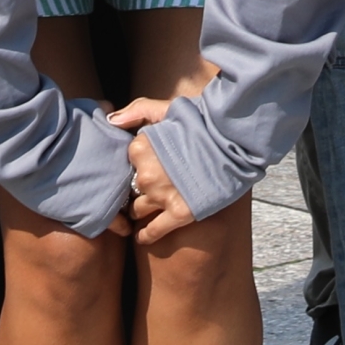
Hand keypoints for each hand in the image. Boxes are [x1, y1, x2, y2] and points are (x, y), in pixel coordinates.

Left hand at [110, 97, 204, 242]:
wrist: (234, 139)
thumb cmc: (202, 121)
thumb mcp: (167, 108)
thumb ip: (137, 110)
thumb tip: (111, 121)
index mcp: (141, 147)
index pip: (128, 161)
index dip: (137, 163)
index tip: (146, 164)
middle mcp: (146, 174)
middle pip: (131, 187)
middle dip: (139, 186)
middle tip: (152, 183)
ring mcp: (162, 195)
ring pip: (138, 209)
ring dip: (141, 209)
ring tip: (148, 208)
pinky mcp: (179, 213)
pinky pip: (154, 231)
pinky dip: (147, 235)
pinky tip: (142, 237)